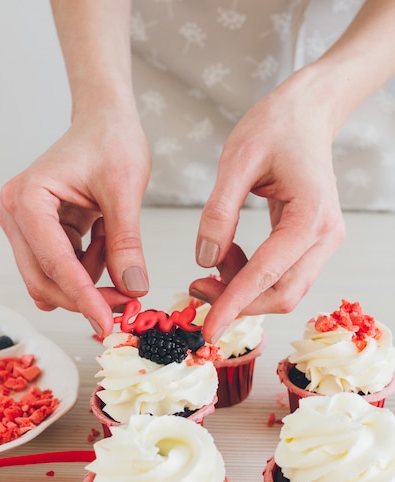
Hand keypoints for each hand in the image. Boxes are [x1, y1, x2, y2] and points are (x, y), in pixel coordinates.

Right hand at [0, 107, 150, 336]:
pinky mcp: (38, 232)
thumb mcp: (125, 191)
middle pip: (44, 279)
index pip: (55, 263)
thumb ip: (126, 243)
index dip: (83, 298)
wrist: (105, 121)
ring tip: (111, 235)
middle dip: (86, 296)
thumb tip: (133, 290)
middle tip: (127, 302)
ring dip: (88, 275)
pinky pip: (62, 266)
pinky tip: (101, 236)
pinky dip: (87, 264)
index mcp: (29, 199)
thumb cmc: (112, 142)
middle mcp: (16, 213)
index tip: (106, 324)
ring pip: (53, 277)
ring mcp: (24, 225)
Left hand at [190, 68, 345, 342]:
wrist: (308, 112)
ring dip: (243, 288)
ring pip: (283, 289)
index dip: (234, 305)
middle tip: (195, 287)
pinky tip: (230, 251)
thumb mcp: (238, 160)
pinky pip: (282, 274)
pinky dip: (251, 274)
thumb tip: (205, 260)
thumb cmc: (276, 126)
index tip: (208, 329)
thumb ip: (220, 212)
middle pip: (283, 295)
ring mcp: (322, 242)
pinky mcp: (312, 242)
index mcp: (311, 217)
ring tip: (214, 256)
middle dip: (237, 301)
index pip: (268, 275)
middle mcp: (325, 237)